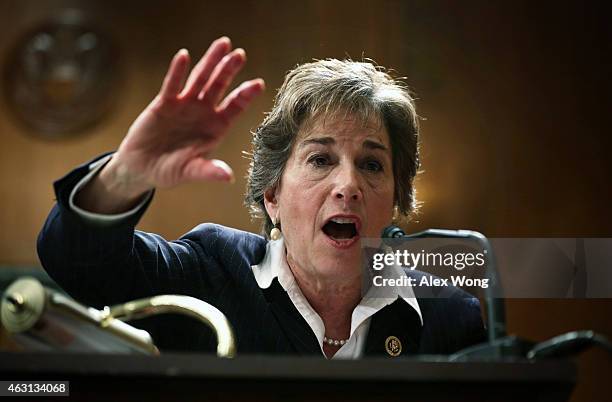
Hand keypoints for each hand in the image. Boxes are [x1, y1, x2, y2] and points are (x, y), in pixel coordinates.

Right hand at [104, 37, 264, 198]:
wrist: (142, 168)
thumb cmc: (170, 171)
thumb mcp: (191, 172)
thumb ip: (208, 171)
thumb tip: (228, 177)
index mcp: (216, 128)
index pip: (235, 108)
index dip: (246, 96)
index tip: (259, 84)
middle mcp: (203, 112)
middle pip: (219, 86)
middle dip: (229, 70)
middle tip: (240, 54)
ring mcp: (184, 105)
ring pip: (200, 79)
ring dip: (210, 61)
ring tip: (222, 44)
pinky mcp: (164, 103)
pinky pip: (172, 85)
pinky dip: (177, 71)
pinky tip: (184, 56)